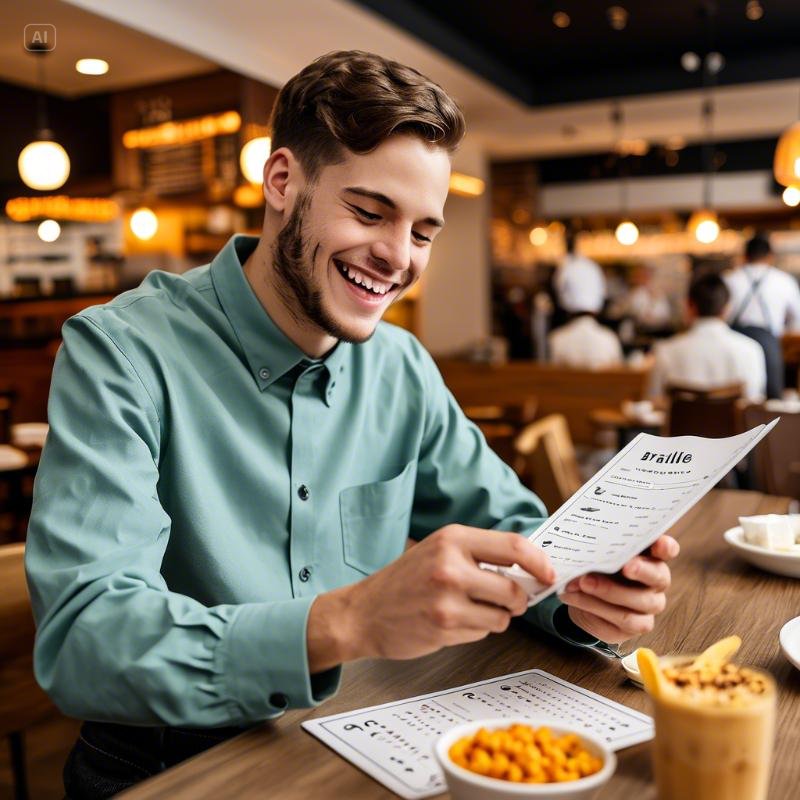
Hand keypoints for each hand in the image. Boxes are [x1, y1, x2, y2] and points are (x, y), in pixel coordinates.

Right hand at [307, 526, 554, 671]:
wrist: (363, 612)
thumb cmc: (403, 581)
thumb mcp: (438, 551)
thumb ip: (479, 555)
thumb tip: (529, 568)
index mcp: (452, 538)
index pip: (514, 546)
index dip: (539, 563)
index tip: (548, 575)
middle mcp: (450, 565)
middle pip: (514, 589)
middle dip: (517, 601)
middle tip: (506, 601)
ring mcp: (447, 598)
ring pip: (503, 616)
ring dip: (495, 617)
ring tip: (466, 609)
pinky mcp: (444, 626)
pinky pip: (484, 632)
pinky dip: (475, 629)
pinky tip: (450, 622)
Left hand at [557, 535, 679, 643]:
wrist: (582, 599)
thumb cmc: (596, 569)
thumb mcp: (596, 556)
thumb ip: (600, 549)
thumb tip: (587, 547)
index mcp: (649, 557)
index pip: (667, 550)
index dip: (666, 547)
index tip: (659, 543)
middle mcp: (655, 583)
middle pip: (658, 577)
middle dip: (641, 570)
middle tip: (625, 566)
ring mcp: (648, 606)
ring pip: (639, 601)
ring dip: (608, 591)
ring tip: (583, 582)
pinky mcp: (635, 626)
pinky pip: (621, 619)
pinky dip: (594, 606)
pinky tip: (575, 597)